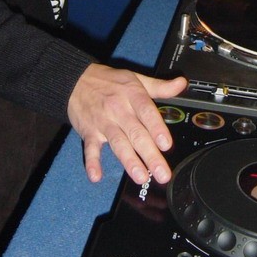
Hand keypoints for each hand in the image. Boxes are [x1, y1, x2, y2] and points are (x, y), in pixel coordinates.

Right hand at [67, 64, 186, 184]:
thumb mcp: (136, 79)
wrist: (75, 81)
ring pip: (118, 143)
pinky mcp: (88, 132)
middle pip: (136, 133)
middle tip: (162, 173)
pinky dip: (92, 162)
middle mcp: (118, 109)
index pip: (146, 112)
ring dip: (129, 160)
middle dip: (149, 154)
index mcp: (132, 95)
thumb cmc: (109, 81)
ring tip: (140, 177)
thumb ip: (160, 86)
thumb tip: (182, 83)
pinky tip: (96, 176)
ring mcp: (103, 122)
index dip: (156, 128)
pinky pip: (90, 148)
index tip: (166, 144)